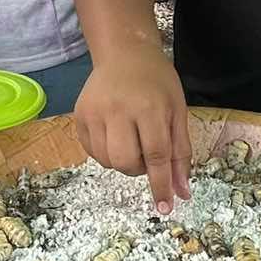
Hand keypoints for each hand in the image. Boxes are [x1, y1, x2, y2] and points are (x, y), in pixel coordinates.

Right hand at [73, 49, 192, 213]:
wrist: (124, 53)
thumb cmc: (157, 82)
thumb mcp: (177, 111)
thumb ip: (180, 153)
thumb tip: (181, 192)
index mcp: (149, 108)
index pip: (156, 155)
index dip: (161, 185)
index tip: (165, 207)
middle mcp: (118, 110)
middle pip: (126, 162)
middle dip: (139, 169)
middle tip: (147, 152)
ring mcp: (94, 112)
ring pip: (107, 161)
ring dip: (123, 162)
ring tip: (131, 140)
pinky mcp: (79, 115)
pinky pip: (92, 152)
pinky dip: (106, 153)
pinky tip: (115, 135)